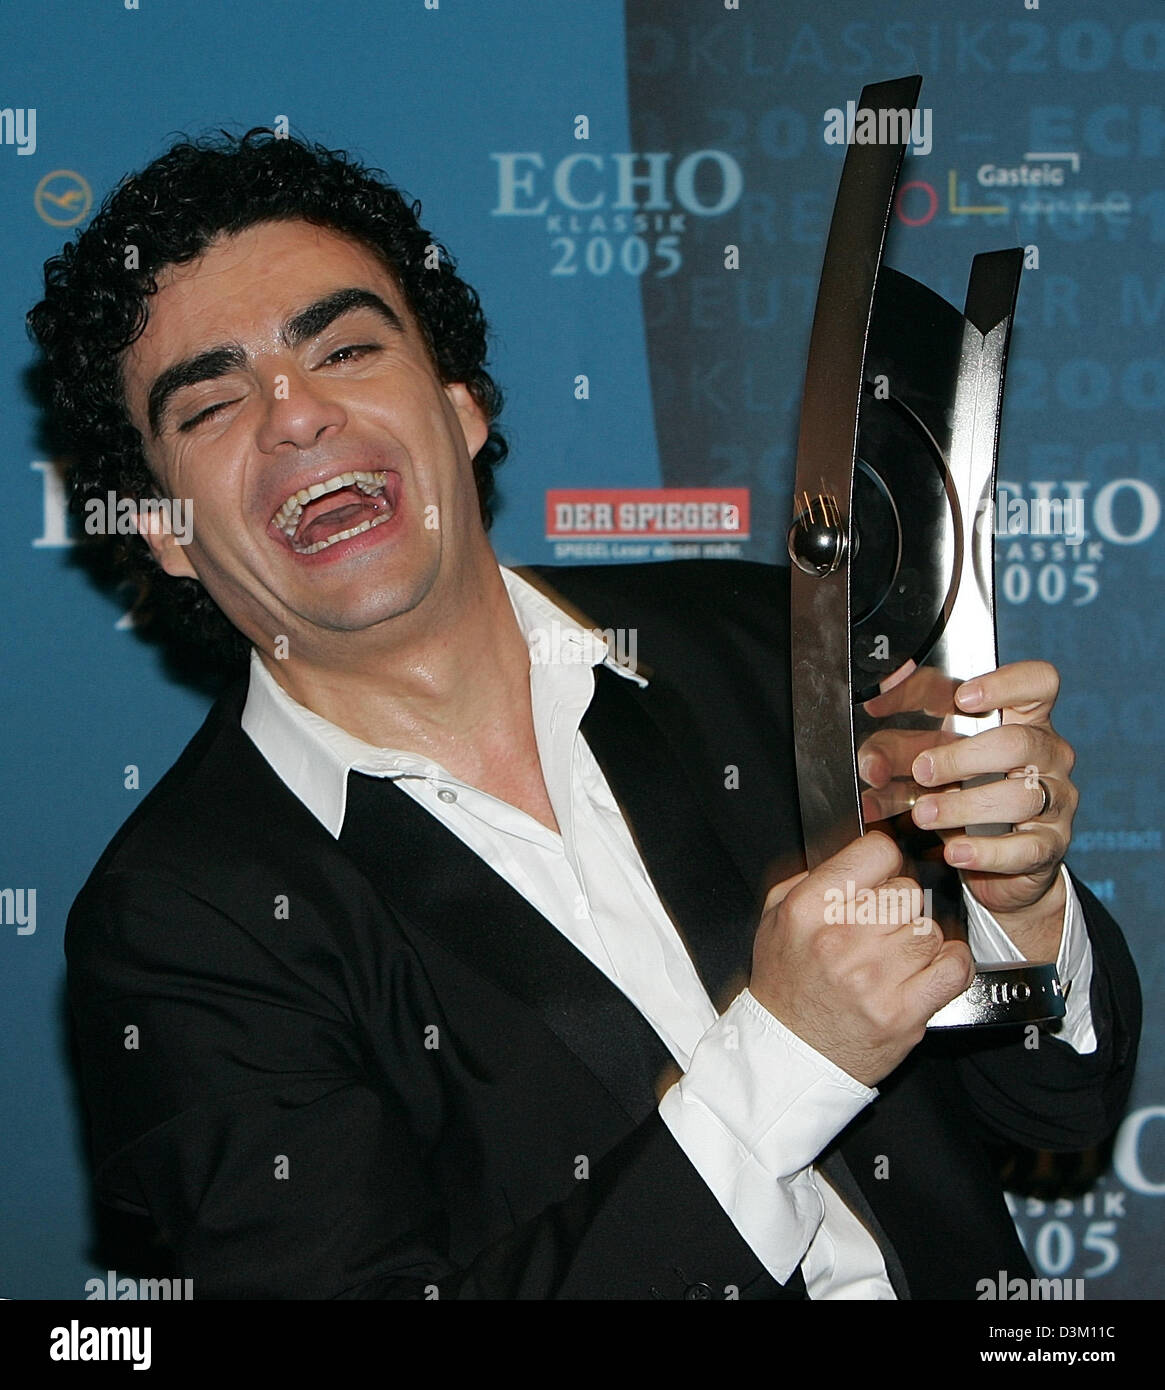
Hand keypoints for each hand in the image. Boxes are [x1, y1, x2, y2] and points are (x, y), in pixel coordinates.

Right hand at [750, 832, 973, 1086]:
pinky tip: (930, 968)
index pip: (877, 853)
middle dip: (898, 906)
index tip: (882, 875)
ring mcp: (874, 978)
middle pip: (907, 891)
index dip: (884, 860)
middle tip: (881, 926)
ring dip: (918, 940)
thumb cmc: (786, 983)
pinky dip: (950, 963)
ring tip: (895, 955)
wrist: (790, 1053)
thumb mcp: (776, 918)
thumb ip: (814, 877)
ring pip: (929, 928)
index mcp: (808, 909)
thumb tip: (861, 854)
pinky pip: (953, 967)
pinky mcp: (902, 1012)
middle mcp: (841, 939)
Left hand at [861, 660, 1076, 959]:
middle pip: (1019, 742)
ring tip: (923, 815)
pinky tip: (955, 851)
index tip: (961, 697)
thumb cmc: (959, 788)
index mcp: (1023, 718)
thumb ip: (894, 746)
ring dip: (963, 806)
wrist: (992, 853)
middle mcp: (1047, 753)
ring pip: (1021, 796)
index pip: (1037, 683)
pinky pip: (1026, 847)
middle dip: (962, 757)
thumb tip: (868, 746)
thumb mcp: (923, 757)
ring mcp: (1055, 799)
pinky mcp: (1049, 844)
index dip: (1005, 683)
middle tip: (921, 771)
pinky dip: (985, 851)